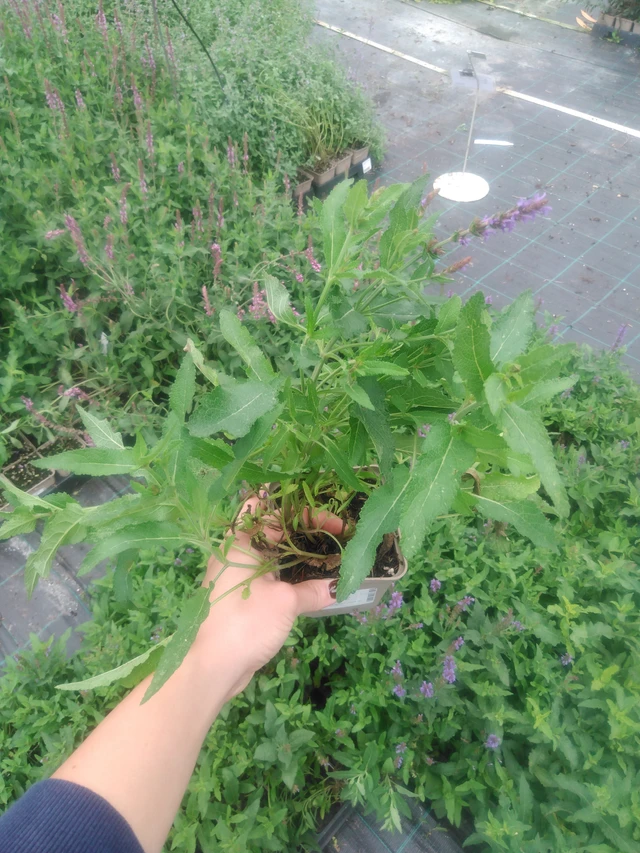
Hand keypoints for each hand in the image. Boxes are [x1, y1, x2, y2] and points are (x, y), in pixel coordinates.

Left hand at [190, 498, 342, 697]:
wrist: (211, 667)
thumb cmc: (245, 622)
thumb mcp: (286, 602)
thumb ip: (313, 590)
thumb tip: (338, 587)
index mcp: (240, 542)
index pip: (271, 508)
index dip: (303, 510)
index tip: (333, 521)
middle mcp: (236, 553)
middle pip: (274, 530)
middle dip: (307, 531)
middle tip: (338, 535)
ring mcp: (236, 575)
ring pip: (273, 554)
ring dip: (300, 555)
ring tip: (330, 556)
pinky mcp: (241, 596)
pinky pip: (269, 576)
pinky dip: (290, 575)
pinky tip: (313, 581)